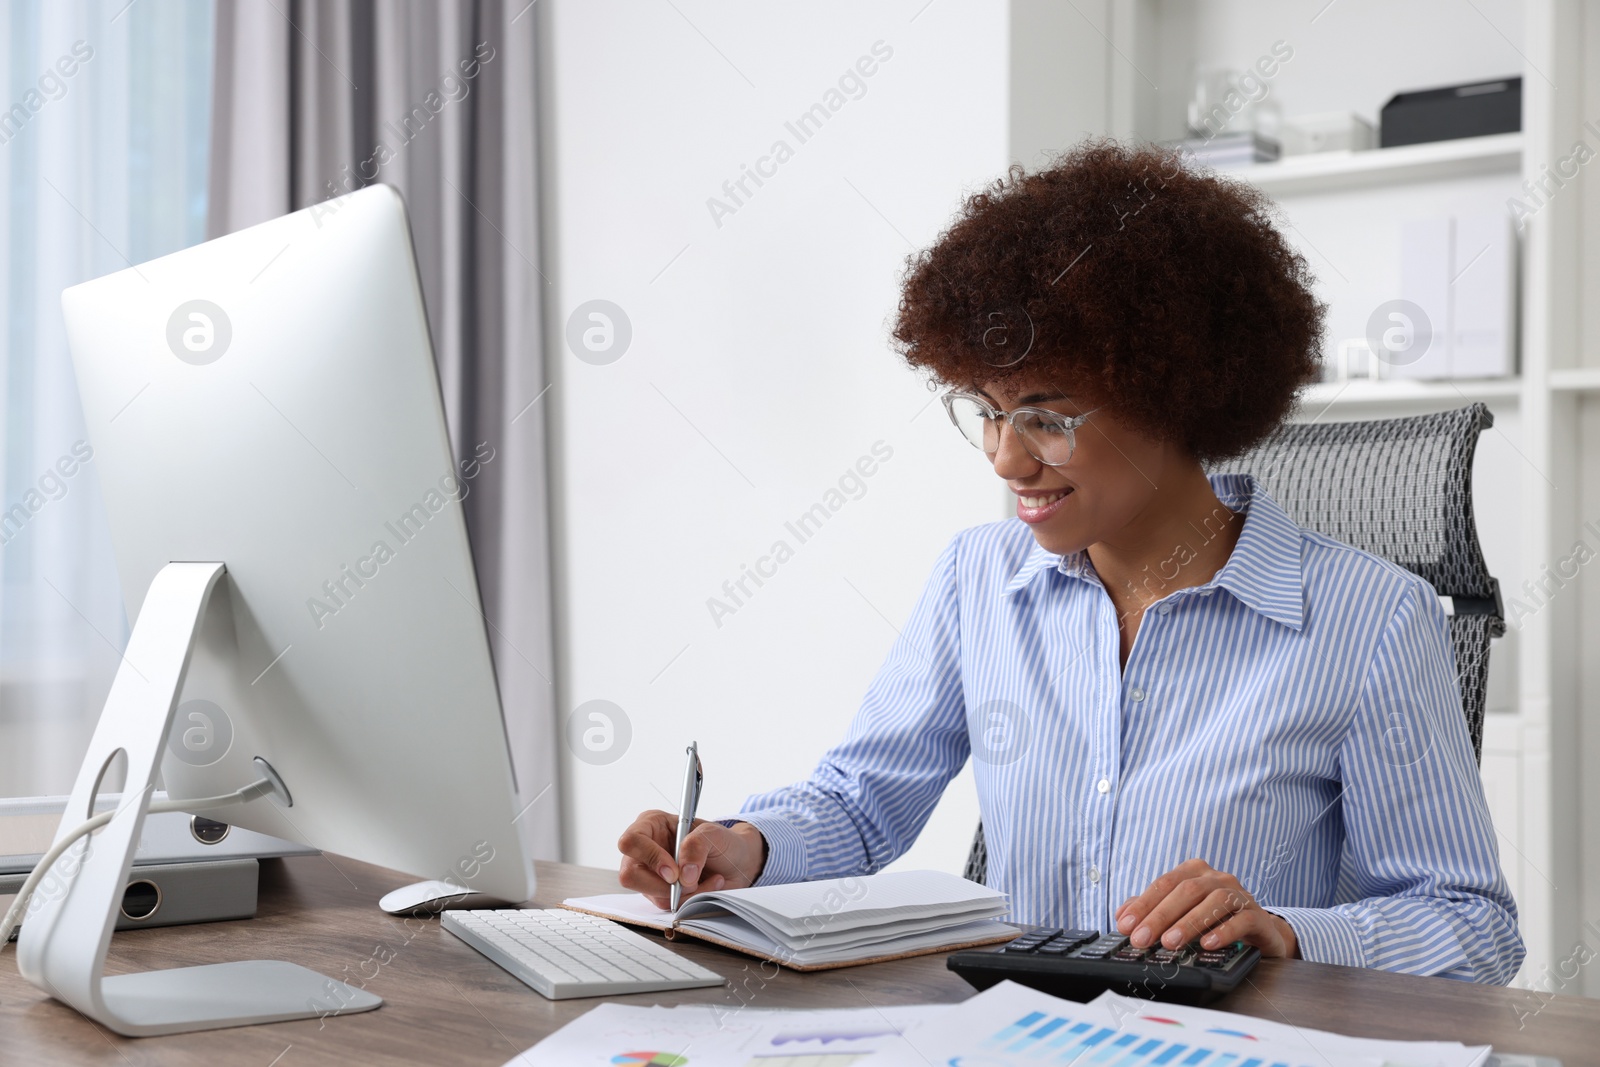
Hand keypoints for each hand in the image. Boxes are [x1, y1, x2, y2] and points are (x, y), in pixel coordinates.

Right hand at [616, 810, 767, 909]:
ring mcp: (650, 873)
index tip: (673, 872)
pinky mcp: (659, 893)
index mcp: (651, 825)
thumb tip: (683, 875)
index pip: (631, 842)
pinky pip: (666, 905)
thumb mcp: (713, 834)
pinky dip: (689, 900)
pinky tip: (704, 886)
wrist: (736, 862)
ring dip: (683, 893)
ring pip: (650, 894)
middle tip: (688, 883)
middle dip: (662, 885)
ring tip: (704, 880)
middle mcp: (645, 849)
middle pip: (630, 875)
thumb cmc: (721, 841)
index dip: (650, 858)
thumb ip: (696, 846)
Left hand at [1115, 858, 1298, 958]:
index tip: (1126, 925)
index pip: (1164, 884)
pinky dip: (1223, 931)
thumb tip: (1123, 916)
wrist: (1259, 931)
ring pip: (1213, 901)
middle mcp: (1217, 878)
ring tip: (1170, 942)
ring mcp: (1240, 894)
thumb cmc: (1214, 918)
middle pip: (1186, 891)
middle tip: (1142, 939)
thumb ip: (1153, 910)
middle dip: (1160, 916)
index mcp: (1194, 872)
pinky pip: (1241, 920)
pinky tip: (1207, 944)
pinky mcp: (1258, 916)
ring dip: (1189, 923)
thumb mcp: (1182, 912)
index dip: (1143, 904)